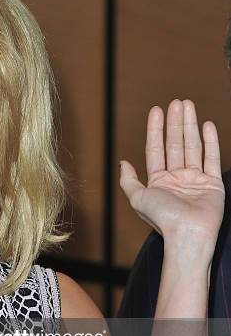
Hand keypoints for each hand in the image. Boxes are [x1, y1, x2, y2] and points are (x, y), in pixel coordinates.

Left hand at [119, 99, 224, 250]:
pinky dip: (210, 141)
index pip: (155, 150)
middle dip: (175, 122)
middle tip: (176, 102)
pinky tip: (207, 124)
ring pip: (192, 146)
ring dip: (190, 125)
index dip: (155, 129)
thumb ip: (128, 180)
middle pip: (175, 144)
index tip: (156, 110)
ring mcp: (195, 179)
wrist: (187, 233)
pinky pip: (212, 157)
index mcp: (158, 181)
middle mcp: (176, 179)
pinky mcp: (213, 182)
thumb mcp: (137, 198)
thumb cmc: (162, 218)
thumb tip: (123, 162)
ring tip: (188, 105)